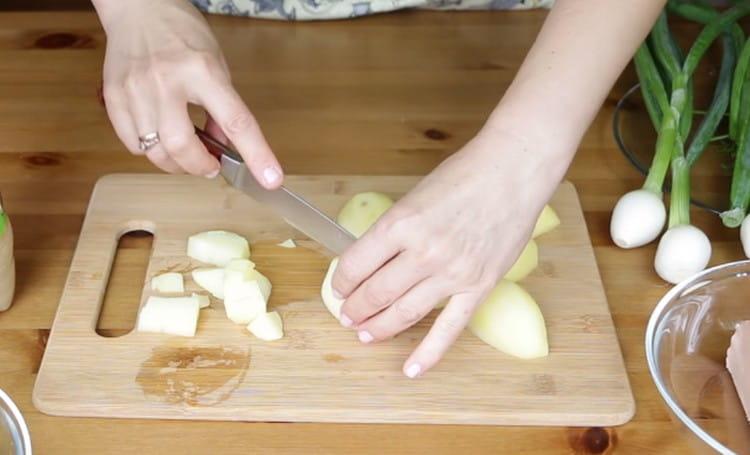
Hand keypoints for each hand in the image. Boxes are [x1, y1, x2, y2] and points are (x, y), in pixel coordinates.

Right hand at [94, 0, 281, 185]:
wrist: (138, 7)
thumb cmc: (182, 33)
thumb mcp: (216, 65)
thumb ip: (222, 107)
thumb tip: (223, 147)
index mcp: (203, 71)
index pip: (236, 121)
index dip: (256, 155)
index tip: (271, 179)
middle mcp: (166, 81)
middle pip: (181, 146)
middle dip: (199, 167)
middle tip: (209, 166)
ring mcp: (135, 90)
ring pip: (153, 151)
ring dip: (175, 163)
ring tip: (184, 152)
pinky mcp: (113, 97)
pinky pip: (131, 143)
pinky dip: (149, 150)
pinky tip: (158, 136)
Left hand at [331, 126, 568, 377]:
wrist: (513, 170)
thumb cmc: (465, 175)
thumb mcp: (415, 196)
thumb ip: (395, 230)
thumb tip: (373, 259)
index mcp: (400, 223)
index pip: (355, 264)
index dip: (341, 280)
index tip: (339, 286)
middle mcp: (422, 252)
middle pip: (375, 293)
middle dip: (355, 308)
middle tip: (347, 315)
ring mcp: (452, 273)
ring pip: (403, 313)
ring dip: (378, 328)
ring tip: (364, 334)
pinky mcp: (478, 286)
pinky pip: (449, 328)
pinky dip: (428, 353)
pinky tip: (410, 369)